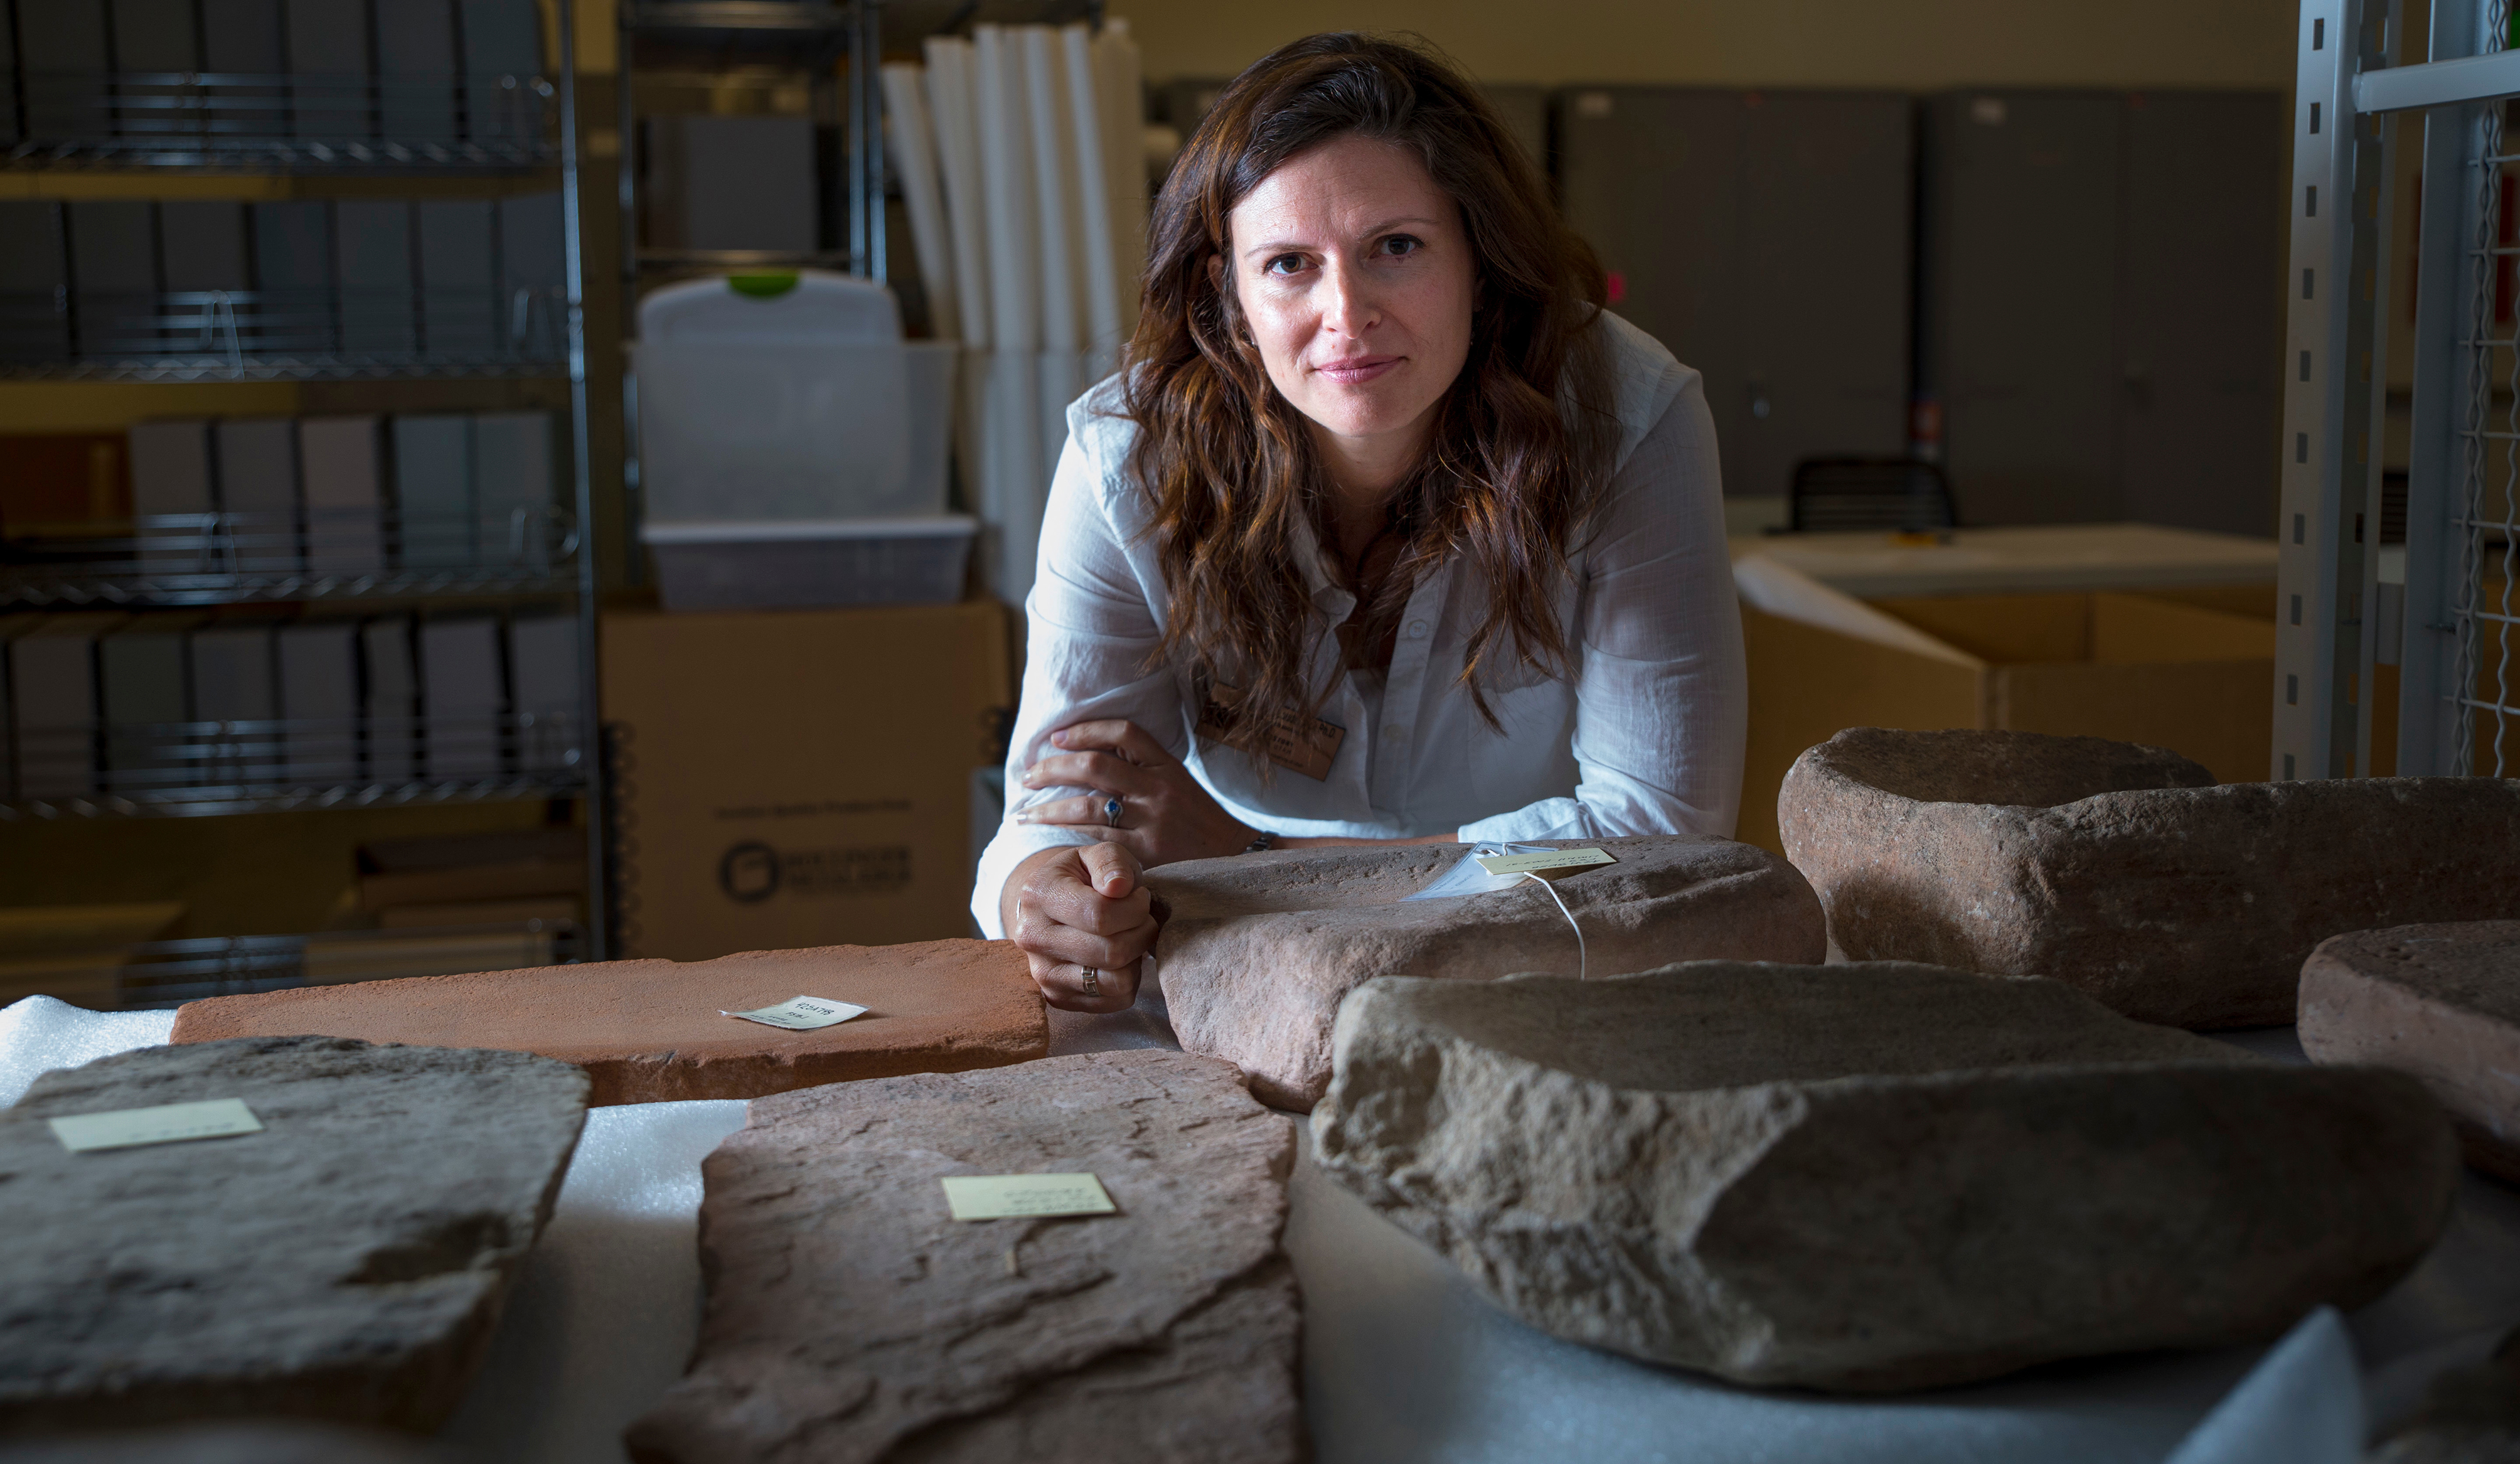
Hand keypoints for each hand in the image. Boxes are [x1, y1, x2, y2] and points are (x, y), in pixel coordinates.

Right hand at [1000, 842, 1159, 1013]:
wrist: (1052, 908)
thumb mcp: (1096, 854)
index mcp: (1038, 895)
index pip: (1100, 915)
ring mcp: (1043, 974)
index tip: (1139, 897)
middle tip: (1142, 918)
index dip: (1135, 907)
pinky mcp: (1059, 998)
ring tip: (1130, 936)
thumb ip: (1111, 861)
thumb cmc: (1082, 878)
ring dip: (1137, 957)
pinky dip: (1130, 978)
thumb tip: (1119, 886)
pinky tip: (1119, 957)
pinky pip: (1116, 999)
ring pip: (1116, 981)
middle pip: (1111, 952)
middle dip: (1142, 932)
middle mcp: (1032, 938)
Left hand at [1014, 718, 1255, 867]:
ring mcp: (1152, 822)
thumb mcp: (1180, 782)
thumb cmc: (1201, 820)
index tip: (1056, 738)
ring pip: (1086, 806)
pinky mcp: (1146, 854)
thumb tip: (1094, 751)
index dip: (1085, 730)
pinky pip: (1097, 840)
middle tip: (1028, 776)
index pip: (1123, 732)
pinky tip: (1050, 839)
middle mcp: (1159, 788)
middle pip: (1094, 765)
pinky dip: (1070, 837)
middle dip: (1053, 768)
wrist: (1238, 858)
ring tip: (1025, 814)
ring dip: (1048, 809)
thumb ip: (1144, 766)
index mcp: (1168, 764)